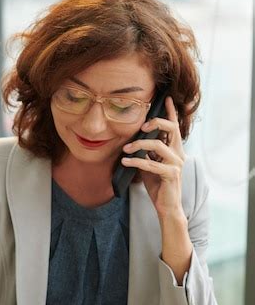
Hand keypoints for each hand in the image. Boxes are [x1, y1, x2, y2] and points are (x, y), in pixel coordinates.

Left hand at [121, 96, 185, 219]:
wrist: (166, 206)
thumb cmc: (158, 185)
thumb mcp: (150, 165)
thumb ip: (146, 153)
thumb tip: (132, 142)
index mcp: (175, 149)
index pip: (174, 127)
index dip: (171, 112)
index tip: (165, 99)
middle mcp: (178, 154)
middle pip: (171, 129)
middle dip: (156, 122)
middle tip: (141, 126)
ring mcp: (176, 163)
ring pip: (158, 145)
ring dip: (138, 145)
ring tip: (125, 150)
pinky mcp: (171, 174)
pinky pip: (151, 163)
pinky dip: (136, 161)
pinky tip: (125, 161)